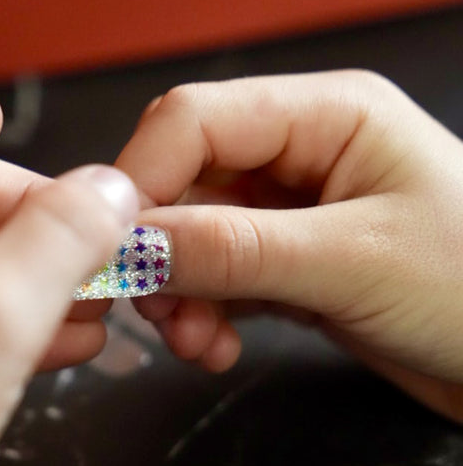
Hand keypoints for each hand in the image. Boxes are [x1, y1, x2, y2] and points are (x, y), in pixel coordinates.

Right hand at [116, 70, 462, 420]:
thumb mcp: (352, 264)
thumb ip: (237, 250)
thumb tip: (133, 246)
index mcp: (328, 116)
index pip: (194, 121)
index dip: (140, 182)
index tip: (112, 252)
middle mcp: (304, 156)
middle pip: (184, 183)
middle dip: (161, 252)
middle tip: (157, 311)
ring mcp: (294, 216)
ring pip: (193, 240)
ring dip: (179, 295)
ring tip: (196, 344)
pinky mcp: (292, 268)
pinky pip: (219, 281)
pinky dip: (204, 316)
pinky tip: (217, 348)